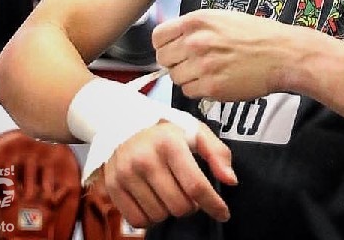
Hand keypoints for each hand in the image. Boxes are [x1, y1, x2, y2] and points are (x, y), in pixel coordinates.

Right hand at [100, 118, 236, 227]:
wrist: (124, 122)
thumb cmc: (166, 130)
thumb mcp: (196, 131)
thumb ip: (217, 153)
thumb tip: (231, 180)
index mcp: (170, 143)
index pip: (196, 185)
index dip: (213, 204)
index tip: (223, 213)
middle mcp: (145, 159)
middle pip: (180, 206)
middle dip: (191, 205)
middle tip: (189, 193)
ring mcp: (126, 174)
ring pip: (160, 216)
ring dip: (170, 210)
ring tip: (169, 192)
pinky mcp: (113, 186)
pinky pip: (137, 220)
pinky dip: (150, 217)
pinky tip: (154, 200)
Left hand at [152, 9, 299, 101]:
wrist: (282, 54)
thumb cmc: (257, 35)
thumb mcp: (223, 18)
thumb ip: (196, 27)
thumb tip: (175, 40)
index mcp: (197, 21)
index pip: (158, 36)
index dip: (164, 45)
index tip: (173, 50)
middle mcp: (196, 41)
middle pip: (163, 59)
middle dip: (175, 62)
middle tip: (193, 63)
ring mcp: (203, 65)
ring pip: (176, 78)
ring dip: (188, 78)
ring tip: (209, 72)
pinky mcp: (212, 86)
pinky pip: (190, 92)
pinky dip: (200, 90)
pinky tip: (216, 81)